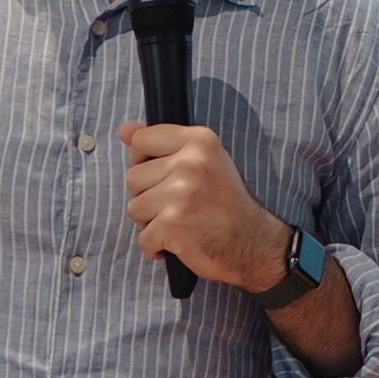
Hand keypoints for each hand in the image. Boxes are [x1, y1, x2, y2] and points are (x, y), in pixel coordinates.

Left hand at [120, 122, 292, 295]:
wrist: (255, 243)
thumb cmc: (226, 204)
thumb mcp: (204, 161)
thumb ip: (164, 143)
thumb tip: (123, 130)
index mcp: (199, 141)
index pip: (142, 139)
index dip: (143, 162)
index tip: (161, 177)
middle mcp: (191, 162)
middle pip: (133, 177)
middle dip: (148, 197)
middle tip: (178, 206)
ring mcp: (181, 193)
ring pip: (134, 208)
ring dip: (151, 223)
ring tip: (180, 223)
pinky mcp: (173, 224)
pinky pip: (143, 238)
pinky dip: (156, 247)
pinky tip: (179, 243)